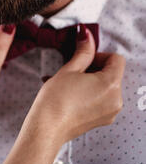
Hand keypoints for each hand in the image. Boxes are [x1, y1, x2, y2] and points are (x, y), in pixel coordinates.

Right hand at [21, 26, 125, 145]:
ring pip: (106, 86)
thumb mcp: (69, 69)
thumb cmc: (55, 100)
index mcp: (111, 85)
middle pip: (112, 72)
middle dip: (94, 68)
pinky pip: (101, 99)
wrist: (46, 129)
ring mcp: (110, 112)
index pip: (116, 59)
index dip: (99, 55)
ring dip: (90, 80)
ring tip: (69, 83)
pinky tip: (71, 93)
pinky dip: (90, 92)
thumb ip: (83, 51)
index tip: (83, 59)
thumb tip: (86, 34)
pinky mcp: (102, 120)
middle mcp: (116, 100)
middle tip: (73, 70)